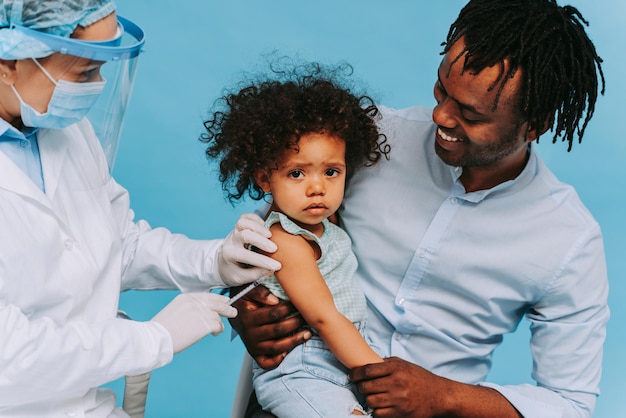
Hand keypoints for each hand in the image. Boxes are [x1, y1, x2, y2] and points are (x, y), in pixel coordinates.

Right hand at [152, 292, 236, 353]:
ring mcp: (201, 312)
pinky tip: (215, 333)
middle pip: (217, 303)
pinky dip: (218, 330)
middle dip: (226, 308)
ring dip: (219, 323)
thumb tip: (202, 313)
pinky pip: (218, 325)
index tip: (224, 301)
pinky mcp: (205, 324)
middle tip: (232, 311)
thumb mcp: (174, 310)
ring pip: (218, 316)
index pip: (208, 296)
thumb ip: (189, 308)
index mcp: (187, 297)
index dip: (218, 298)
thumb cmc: (161, 329)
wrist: (155, 338)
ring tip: (218, 329)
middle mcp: (195, 302)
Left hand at [218, 213, 281, 285]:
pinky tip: (264, 226)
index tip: (277, 265)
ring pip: (243, 222)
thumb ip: (256, 274)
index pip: (246, 256)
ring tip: (270, 235)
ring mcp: (234, 231)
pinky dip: (256, 219)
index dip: (263, 261)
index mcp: (229, 255)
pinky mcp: (238, 226)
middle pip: (245, 235)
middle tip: (274, 248)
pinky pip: (245, 217)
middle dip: (261, 241)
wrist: (221, 263)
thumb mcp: (241, 278)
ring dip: (258, 228)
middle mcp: (231, 241)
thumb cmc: (232, 271)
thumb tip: (272, 269)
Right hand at [229, 284, 310, 368]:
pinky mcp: (255, 354)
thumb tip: (275, 300)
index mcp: (249, 318)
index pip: (273, 314)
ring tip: (307, 333)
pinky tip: (289, 351)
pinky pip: (267, 363)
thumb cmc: (245, 299)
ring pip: (276, 347)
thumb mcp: (248, 290)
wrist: (231, 312)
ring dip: (294, 341)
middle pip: (278, 330)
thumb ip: (260, 292)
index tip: (298, 304)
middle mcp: (250, 334)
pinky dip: (278, 360)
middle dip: (296, 323)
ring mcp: (252, 346)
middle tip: (306, 317)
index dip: (289, 309)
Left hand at [350, 357, 521, 417]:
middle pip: (366, 387)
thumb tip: (366, 362)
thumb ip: (386, 363)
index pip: (367, 370)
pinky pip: (379, 414)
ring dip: (368, 399)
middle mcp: (397, 383)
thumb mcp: (405, 364)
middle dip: (360, 387)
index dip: (355, 374)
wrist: (440, 395)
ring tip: (372, 396)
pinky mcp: (402, 414)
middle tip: (362, 387)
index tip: (352, 376)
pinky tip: (380, 405)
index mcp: (396, 368)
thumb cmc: (420, 378)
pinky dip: (377, 410)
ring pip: (371, 401)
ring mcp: (399, 400)